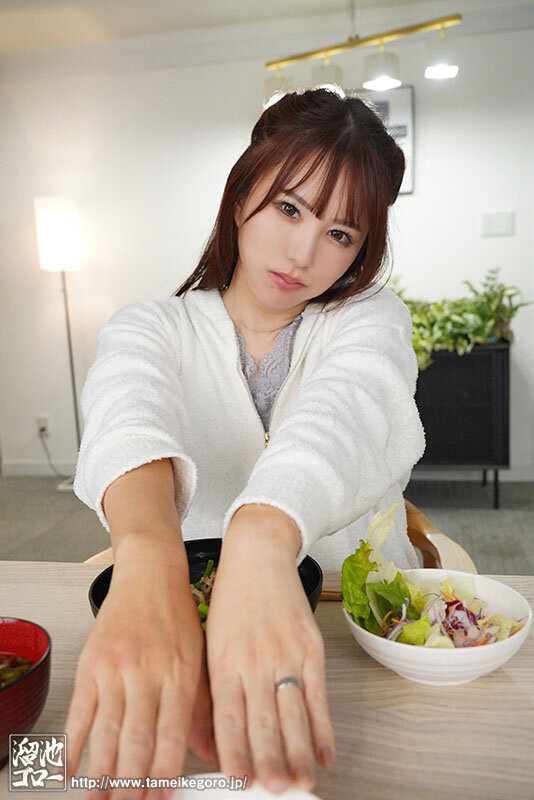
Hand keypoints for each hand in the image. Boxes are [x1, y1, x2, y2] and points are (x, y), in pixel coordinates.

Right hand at [65, 557, 216, 799]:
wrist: (151, 573)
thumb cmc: (177, 616)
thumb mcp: (200, 658)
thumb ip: (202, 709)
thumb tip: (213, 754)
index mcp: (180, 675)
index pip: (172, 736)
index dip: (164, 773)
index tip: (160, 798)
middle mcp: (148, 673)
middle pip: (137, 741)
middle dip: (131, 784)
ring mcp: (116, 669)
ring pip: (107, 733)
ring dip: (102, 774)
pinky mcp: (91, 664)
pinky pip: (79, 712)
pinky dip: (71, 745)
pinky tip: (68, 770)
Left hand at [205, 506, 335, 795]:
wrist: (257, 555)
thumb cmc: (229, 601)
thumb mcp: (208, 644)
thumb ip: (209, 695)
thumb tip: (206, 746)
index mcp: (223, 662)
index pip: (228, 717)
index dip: (234, 752)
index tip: (238, 782)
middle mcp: (254, 662)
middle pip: (263, 721)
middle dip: (270, 761)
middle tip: (275, 791)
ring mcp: (285, 655)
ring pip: (293, 714)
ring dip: (299, 752)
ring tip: (302, 783)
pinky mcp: (310, 648)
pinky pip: (318, 696)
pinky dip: (324, 728)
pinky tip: (325, 753)